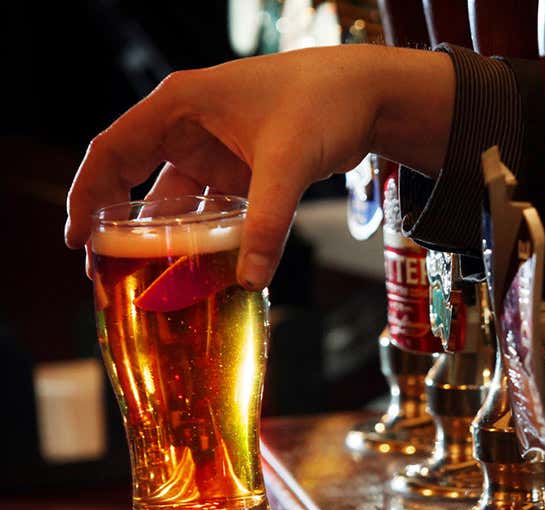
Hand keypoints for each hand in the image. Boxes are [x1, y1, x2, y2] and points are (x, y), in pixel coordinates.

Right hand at [66, 45, 452, 288]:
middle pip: (133, 179)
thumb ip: (268, 221)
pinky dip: (203, 236)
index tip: (77, 241)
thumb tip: (249, 279)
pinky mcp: (241, 168)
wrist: (369, 96)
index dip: (86, 195)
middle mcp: (188, 124)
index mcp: (180, 105)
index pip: (112, 151)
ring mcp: (214, 147)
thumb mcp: (290, 162)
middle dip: (119, 227)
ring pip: (174, 199)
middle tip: (108, 274)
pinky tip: (202, 270)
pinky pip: (209, 207)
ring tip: (153, 281)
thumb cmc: (325, 103)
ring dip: (165, 238)